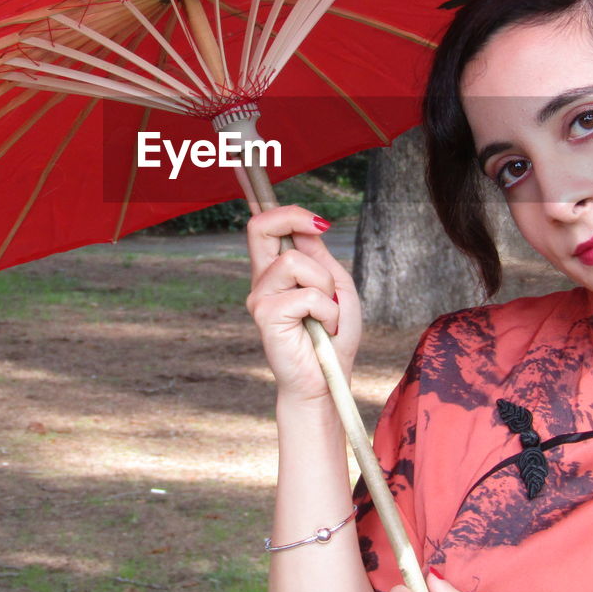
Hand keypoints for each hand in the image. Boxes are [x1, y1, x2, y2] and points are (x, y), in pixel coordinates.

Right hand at [245, 205, 361, 402]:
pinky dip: (327, 311)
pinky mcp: (265, 316)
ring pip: (294, 261)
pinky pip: (306, 295)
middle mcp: (262, 280)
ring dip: (324, 285)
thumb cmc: (332, 335)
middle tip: (320, 228)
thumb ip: (317, 256)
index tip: (321, 223)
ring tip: (328, 313)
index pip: (265, 227)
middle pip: (259, 227)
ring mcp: (260, 297)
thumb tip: (305, 226)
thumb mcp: (333, 285)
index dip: (289, 213)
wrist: (327, 378)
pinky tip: (324, 329)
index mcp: (276, 270)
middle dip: (290, 218)